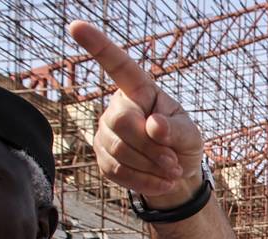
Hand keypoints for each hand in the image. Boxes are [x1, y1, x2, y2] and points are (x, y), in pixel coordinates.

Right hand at [67, 21, 204, 206]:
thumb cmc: (183, 144)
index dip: (98, 46)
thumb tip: (154, 126)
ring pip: (120, 151)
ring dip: (152, 167)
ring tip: (173, 172)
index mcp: (140, 91)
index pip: (118, 66)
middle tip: (175, 163)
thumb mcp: (190, 135)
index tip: (76, 26)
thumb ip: (175, 130)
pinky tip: (163, 182)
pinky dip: (145, 181)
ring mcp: (106, 132)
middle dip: (151, 147)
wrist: (176, 174)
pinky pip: (118, 171)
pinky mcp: (103, 158)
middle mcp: (117, 107)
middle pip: (123, 123)